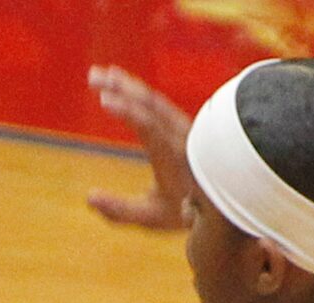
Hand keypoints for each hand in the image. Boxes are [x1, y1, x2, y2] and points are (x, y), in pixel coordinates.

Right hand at [86, 66, 193, 230]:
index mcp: (172, 155)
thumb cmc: (185, 212)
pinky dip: (140, 91)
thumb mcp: (151, 217)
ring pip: (154, 98)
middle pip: (149, 103)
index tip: (103, 99)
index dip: (125, 110)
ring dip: (128, 84)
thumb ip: (119, 210)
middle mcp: (180, 134)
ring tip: (105, 74)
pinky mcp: (184, 125)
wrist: (225, 202)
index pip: (147, 125)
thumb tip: (89, 197)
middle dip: (120, 86)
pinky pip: (159, 102)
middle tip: (93, 75)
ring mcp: (183, 127)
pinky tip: (126, 86)